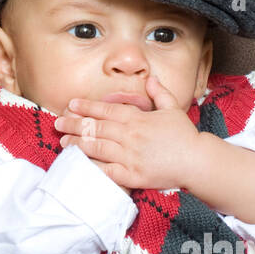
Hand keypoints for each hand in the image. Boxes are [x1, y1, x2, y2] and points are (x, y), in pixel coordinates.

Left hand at [52, 74, 200, 192]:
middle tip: (57, 122)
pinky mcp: (131, 175)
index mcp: (137, 119)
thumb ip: (159, 93)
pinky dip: (91, 166)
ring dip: (77, 144)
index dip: (86, 107)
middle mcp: (130, 136)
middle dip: (74, 124)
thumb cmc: (185, 136)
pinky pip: (106, 171)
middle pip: (95, 128)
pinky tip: (78, 163)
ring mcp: (129, 156)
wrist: (197, 162)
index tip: (71, 104)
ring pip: (96, 148)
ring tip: (62, 142)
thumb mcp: (173, 109)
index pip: (106, 110)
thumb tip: (150, 78)